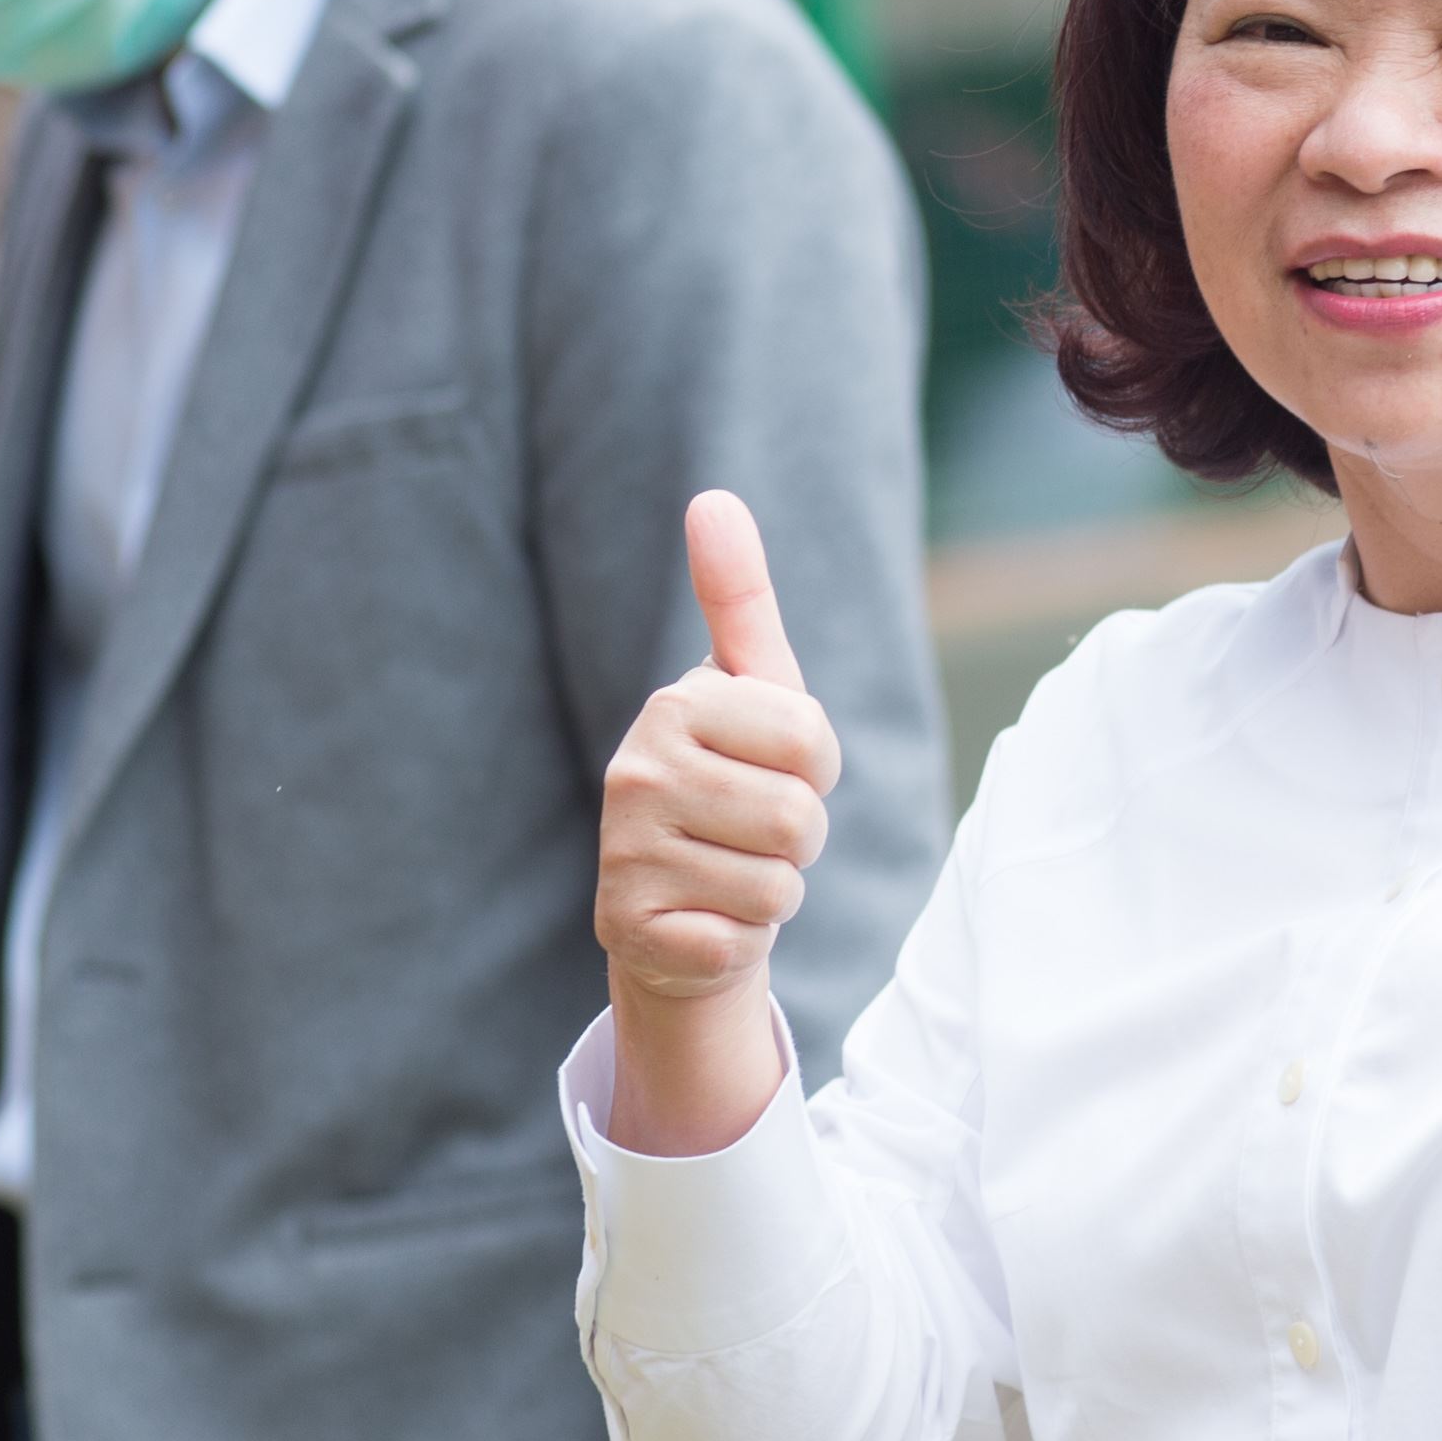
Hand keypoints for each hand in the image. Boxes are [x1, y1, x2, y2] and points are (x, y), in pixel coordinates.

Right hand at [598, 493, 839, 1154]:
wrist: (682, 904)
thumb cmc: (735, 781)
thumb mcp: (752, 688)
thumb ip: (738, 596)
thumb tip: (711, 498)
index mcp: (675, 705)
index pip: (811, 742)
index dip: (816, 768)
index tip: (777, 770)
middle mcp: (636, 773)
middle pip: (799, 819)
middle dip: (801, 837)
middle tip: (754, 832)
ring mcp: (625, 854)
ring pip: (776, 886)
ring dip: (773, 889)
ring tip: (731, 871)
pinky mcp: (629, 929)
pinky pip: (739, 943)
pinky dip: (740, 940)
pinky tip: (705, 920)